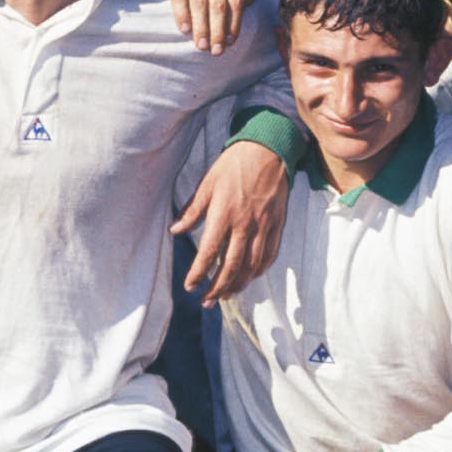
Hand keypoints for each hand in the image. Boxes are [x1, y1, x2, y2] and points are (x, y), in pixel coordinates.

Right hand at [151, 0, 249, 51]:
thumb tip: (251, 3)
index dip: (234, 22)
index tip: (231, 43)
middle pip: (218, 3)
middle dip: (217, 30)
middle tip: (216, 51)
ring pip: (198, 1)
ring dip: (200, 27)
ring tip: (201, 46)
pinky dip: (181, 14)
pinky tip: (185, 30)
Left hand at [173, 137, 289, 298]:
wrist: (268, 149)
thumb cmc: (233, 165)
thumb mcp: (207, 183)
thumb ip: (192, 210)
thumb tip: (174, 231)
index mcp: (224, 214)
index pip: (209, 252)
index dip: (199, 273)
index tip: (191, 286)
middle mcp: (245, 224)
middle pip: (231, 266)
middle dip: (218, 288)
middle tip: (208, 302)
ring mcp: (264, 226)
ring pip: (252, 265)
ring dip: (239, 284)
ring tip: (227, 296)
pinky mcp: (277, 224)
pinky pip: (270, 254)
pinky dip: (259, 270)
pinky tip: (251, 277)